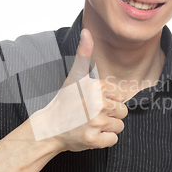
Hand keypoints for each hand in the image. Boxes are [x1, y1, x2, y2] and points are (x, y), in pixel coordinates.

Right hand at [29, 28, 127, 151]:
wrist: (49, 127)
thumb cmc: (64, 102)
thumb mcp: (74, 76)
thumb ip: (83, 54)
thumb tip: (87, 31)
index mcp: (95, 87)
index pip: (120, 96)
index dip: (108, 100)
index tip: (92, 102)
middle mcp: (96, 104)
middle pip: (123, 111)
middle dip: (110, 114)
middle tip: (92, 114)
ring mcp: (95, 123)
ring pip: (119, 126)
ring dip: (107, 127)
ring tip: (91, 124)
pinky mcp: (93, 140)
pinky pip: (113, 140)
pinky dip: (104, 140)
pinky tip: (91, 134)